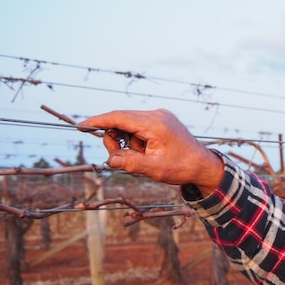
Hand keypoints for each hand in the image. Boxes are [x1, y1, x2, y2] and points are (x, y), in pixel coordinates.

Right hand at [78, 109, 223, 195]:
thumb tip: (110, 159)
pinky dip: (135, 140)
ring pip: (129, 125)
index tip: (81, 126)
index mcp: (155, 124)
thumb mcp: (154, 169)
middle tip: (118, 158)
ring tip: (140, 159)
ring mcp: (160, 116)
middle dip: (114, 139)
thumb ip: (129, 163)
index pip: (118, 117)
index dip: (98, 121)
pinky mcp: (162, 120)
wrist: (204, 165)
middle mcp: (157, 115)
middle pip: (121, 120)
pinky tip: (145, 153)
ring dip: (127, 142)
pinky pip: (139, 127)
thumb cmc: (182, 167)